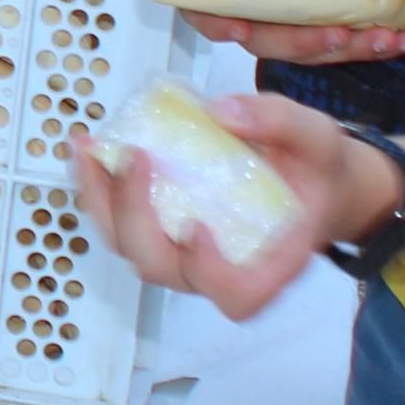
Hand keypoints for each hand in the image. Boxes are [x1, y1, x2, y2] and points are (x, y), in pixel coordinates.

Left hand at [65, 90, 376, 320]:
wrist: (307, 181)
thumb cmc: (315, 170)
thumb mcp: (317, 138)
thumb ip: (279, 123)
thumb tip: (221, 110)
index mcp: (271, 263)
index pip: (237, 295)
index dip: (208, 272)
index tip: (195, 226)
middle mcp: (220, 269)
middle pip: (163, 267)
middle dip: (135, 215)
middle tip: (132, 155)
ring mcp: (184, 254)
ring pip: (129, 248)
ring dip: (100, 200)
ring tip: (88, 146)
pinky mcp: (162, 230)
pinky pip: (119, 221)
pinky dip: (97, 186)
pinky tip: (86, 146)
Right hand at [175, 0, 404, 67]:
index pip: (202, 4)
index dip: (213, 23)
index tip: (240, 29)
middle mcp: (256, 1)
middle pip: (261, 39)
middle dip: (300, 45)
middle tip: (337, 36)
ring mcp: (292, 18)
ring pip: (306, 50)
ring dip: (345, 51)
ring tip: (384, 39)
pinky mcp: (326, 25)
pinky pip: (341, 46)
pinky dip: (372, 48)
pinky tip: (400, 41)